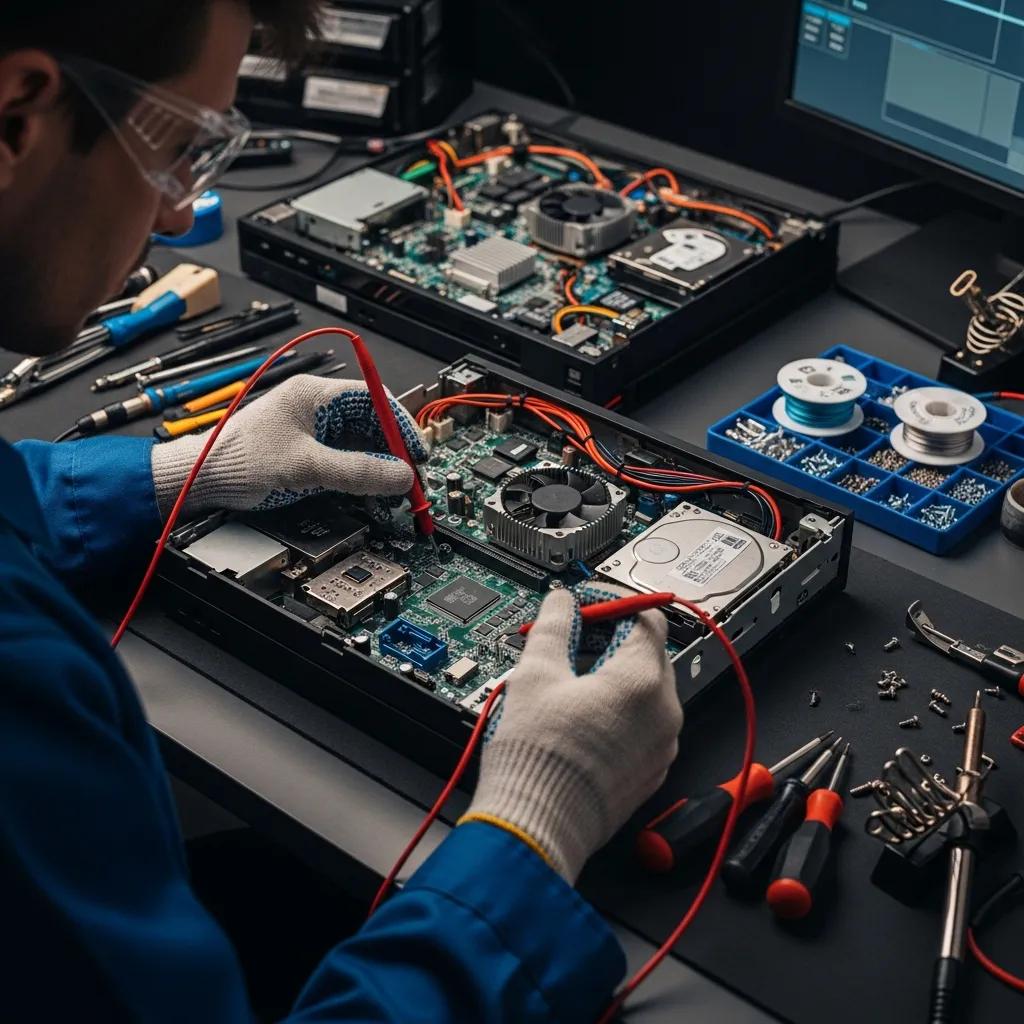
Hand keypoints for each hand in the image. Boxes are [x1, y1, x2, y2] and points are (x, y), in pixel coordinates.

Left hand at [151, 375, 426, 518]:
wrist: (202, 481)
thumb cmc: (238, 461)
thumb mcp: (305, 467)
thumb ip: (357, 471)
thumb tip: (400, 475)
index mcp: (314, 395)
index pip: (374, 399)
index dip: (401, 425)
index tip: (418, 452)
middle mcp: (317, 408)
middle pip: (373, 424)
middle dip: (394, 452)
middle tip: (410, 480)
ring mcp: (314, 431)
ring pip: (363, 445)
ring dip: (380, 468)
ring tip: (395, 491)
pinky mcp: (309, 453)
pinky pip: (348, 461)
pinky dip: (363, 478)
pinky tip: (372, 493)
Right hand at [462, 584, 682, 882]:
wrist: (538, 825)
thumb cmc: (537, 758)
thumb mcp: (536, 674)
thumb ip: (554, 626)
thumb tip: (560, 603)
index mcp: (642, 681)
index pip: (646, 619)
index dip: (614, 606)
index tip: (588, 609)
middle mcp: (664, 713)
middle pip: (650, 654)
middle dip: (614, 642)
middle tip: (574, 642)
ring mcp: (661, 746)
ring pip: (648, 693)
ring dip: (617, 678)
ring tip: (571, 684)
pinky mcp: (650, 772)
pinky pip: (645, 727)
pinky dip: (621, 714)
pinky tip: (582, 719)